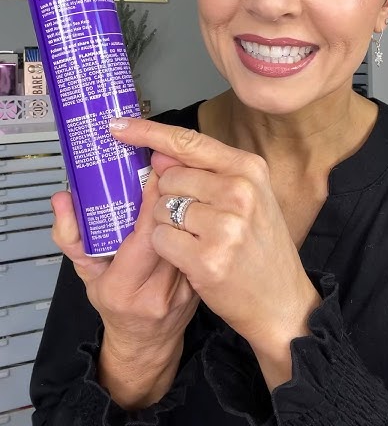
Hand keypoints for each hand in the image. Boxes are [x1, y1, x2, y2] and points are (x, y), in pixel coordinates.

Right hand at [51, 167, 199, 406]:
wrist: (148, 342)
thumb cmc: (114, 303)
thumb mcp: (84, 272)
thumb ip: (70, 235)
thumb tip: (62, 199)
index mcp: (124, 287)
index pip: (145, 233)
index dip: (153, 196)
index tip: (154, 168)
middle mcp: (158, 291)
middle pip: (172, 229)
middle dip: (172, 193)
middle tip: (168, 167)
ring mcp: (185, 289)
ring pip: (192, 233)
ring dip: (188, 203)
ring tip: (181, 180)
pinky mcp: (203, 282)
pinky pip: (201, 242)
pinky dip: (196, 220)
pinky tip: (191, 205)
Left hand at [110, 118, 320, 364]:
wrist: (282, 300)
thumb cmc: (260, 245)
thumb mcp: (245, 198)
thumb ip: (205, 172)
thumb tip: (159, 156)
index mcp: (248, 168)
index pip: (188, 141)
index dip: (148, 132)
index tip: (118, 125)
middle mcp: (239, 191)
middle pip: (169, 178)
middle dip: (170, 198)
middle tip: (199, 222)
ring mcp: (225, 225)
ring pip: (161, 209)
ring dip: (168, 226)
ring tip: (199, 241)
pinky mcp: (208, 258)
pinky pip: (160, 239)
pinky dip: (167, 249)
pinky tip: (191, 258)